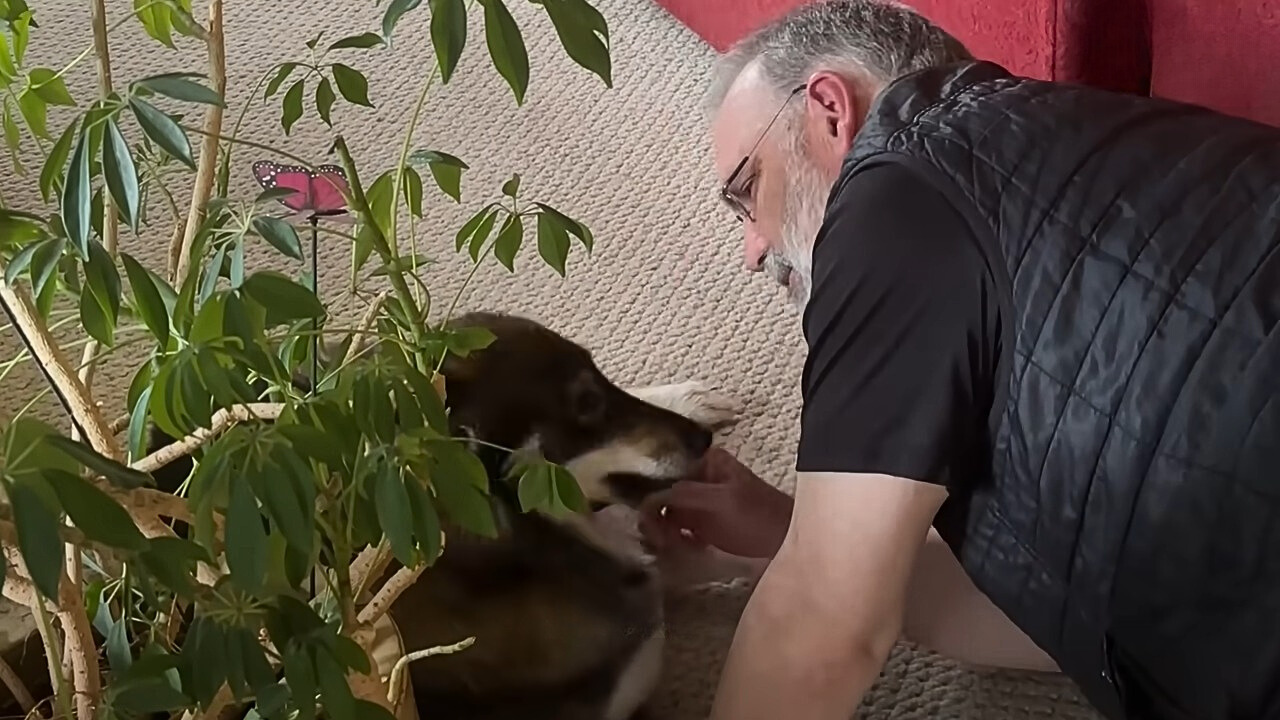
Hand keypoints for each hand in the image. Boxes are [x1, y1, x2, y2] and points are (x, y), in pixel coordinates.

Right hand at [638, 447, 793, 558]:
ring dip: (662, 530)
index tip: (648, 524)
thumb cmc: (759, 517)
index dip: (651, 498)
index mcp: (706, 461)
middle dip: (655, 517)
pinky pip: (677, 528)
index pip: (664, 475)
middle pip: (663, 494)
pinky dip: (673, 538)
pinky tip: (682, 548)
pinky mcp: (704, 524)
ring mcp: (702, 501)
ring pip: (667, 512)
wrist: (788, 544)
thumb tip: (647, 501)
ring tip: (669, 546)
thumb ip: (683, 496)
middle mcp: (700, 477)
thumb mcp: (719, 501)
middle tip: (656, 541)